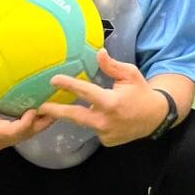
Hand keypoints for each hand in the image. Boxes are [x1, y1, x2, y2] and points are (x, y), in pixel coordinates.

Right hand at [0, 61, 54, 152]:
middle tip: (56, 109)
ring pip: (24, 136)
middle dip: (39, 124)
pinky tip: (44, 112)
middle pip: (22, 136)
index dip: (23, 125)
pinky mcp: (1, 140)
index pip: (8, 133)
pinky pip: (20, 134)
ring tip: (57, 109)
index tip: (34, 111)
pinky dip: (32, 124)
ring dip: (39, 125)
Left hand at [36, 48, 168, 146]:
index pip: (85, 92)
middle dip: (55, 112)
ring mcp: (105, 134)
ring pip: (84, 122)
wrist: (154, 118)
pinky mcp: (106, 141)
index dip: (68, 85)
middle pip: (75, 116)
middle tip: (39, 107)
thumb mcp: (130, 74)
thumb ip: (112, 66)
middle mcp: (105, 120)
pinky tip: (100, 116)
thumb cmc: (141, 92)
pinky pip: (94, 129)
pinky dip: (94, 121)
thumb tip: (99, 53)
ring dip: (74, 115)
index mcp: (110, 102)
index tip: (53, 80)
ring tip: (57, 109)